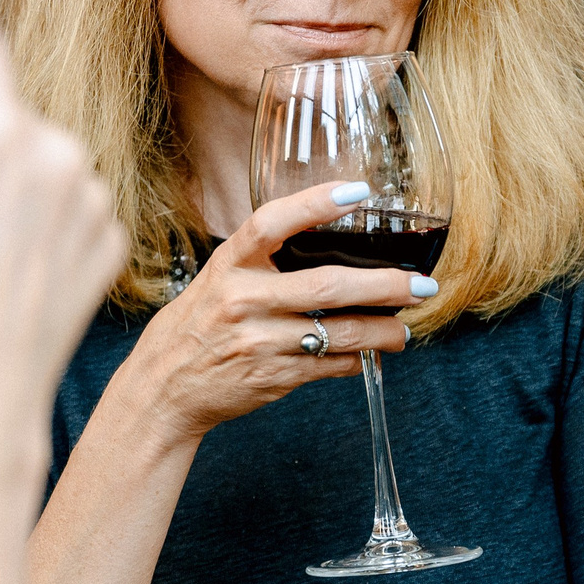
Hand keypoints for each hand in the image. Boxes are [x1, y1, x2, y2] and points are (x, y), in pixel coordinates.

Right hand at [114, 182, 436, 443]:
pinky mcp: (274, 377)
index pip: (271, 223)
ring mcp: (260, 342)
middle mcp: (243, 301)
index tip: (358, 192)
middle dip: (385, 285)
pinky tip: (369, 352)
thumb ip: (261, 263)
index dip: (315, 204)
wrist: (162, 391)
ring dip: (383, 331)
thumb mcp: (215, 281)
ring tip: (405, 328)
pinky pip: (330, 365)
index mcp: (227, 266)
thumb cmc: (194, 329)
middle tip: (421, 285)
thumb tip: (327, 248)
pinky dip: (356, 358)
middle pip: (327, 286)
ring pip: (339, 333)